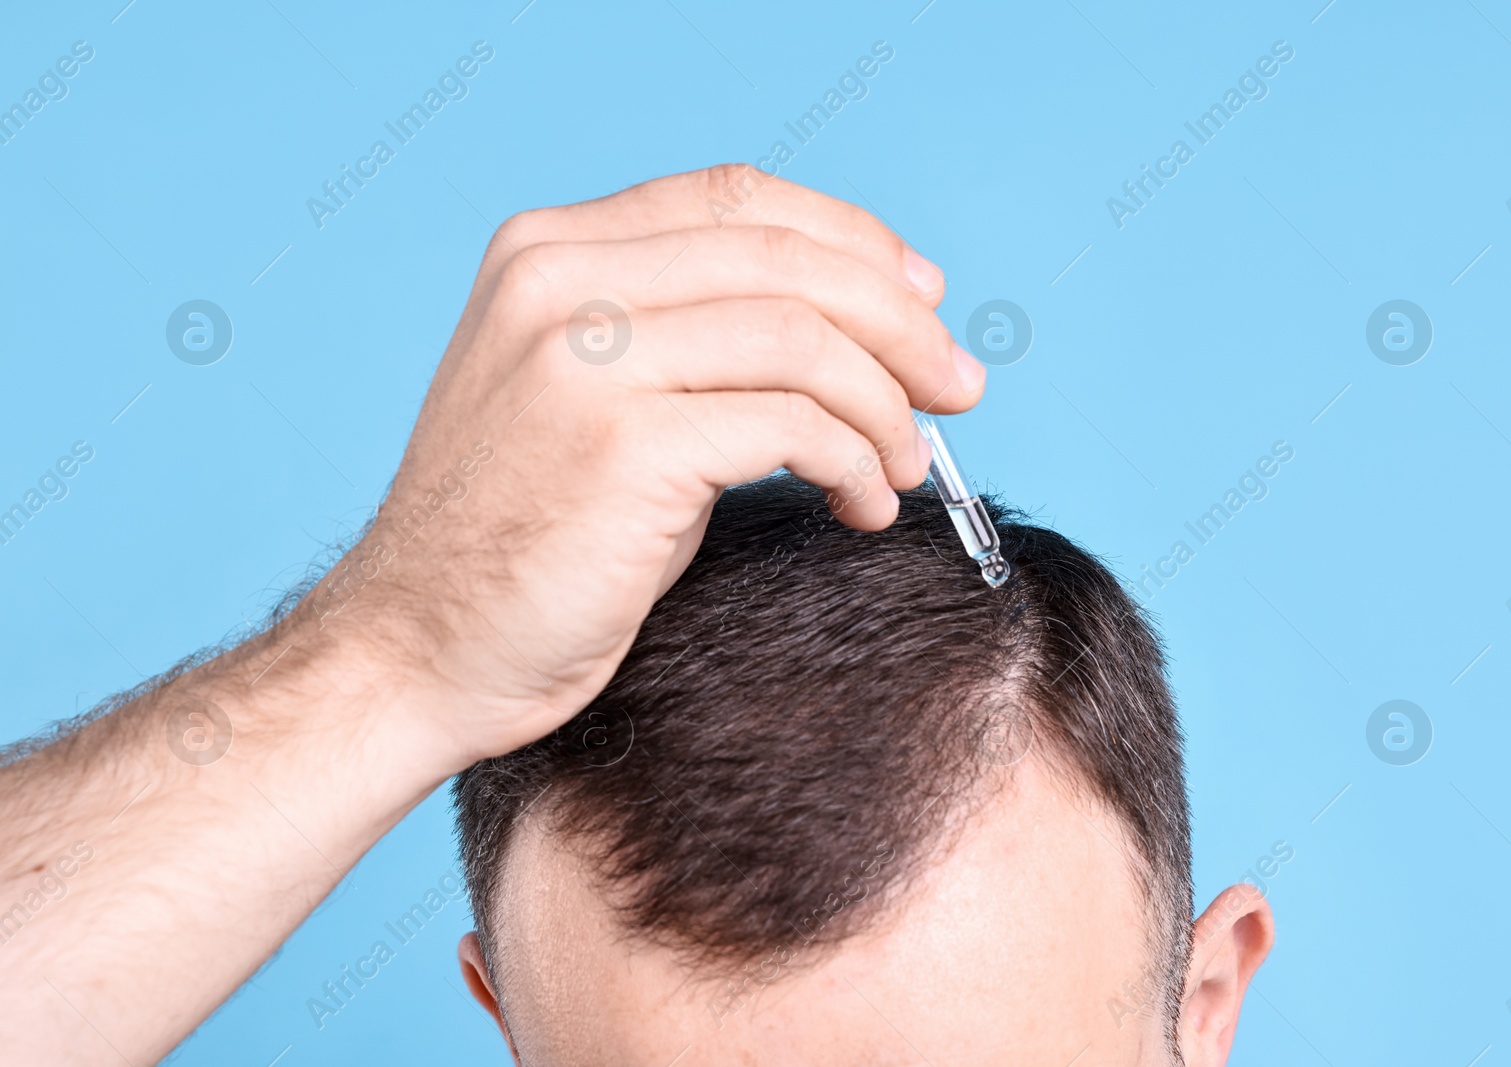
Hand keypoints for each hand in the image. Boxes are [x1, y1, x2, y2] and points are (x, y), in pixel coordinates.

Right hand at [317, 165, 986, 765]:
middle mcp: (558, 282)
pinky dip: (856, 461)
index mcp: (548, 251)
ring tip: (907, 466)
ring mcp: (584, 357)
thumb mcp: (591, 397)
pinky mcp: (624, 443)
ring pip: (804, 338)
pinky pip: (794, 425)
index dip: (851, 240)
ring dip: (886, 405)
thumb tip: (848, 330)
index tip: (922, 297)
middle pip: (787, 260)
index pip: (739, 200)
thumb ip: (685, 335)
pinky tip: (863, 502)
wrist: (419, 647)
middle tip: (957, 386)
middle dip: (899, 323)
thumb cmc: (523, 537)